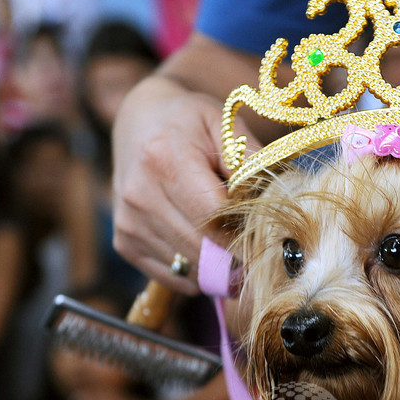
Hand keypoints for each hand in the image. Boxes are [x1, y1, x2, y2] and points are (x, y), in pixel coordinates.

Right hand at [112, 73, 258, 292]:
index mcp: (165, 159)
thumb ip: (251, 159)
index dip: (245, 233)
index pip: (214, 216)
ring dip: (218, 266)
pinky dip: (196, 273)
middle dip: (236, 255)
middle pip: (202, 247)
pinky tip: (206, 250)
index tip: (269, 240)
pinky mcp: (124, 243)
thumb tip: (275, 200)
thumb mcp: (223, 124)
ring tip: (233, 246)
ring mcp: (129, 222)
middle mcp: (140, 194)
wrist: (138, 122)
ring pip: (190, 267)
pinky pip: (173, 277)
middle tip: (259, 252)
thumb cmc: (189, 123)